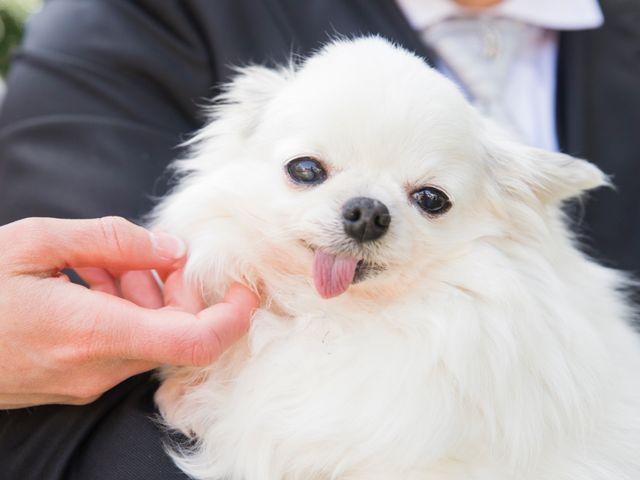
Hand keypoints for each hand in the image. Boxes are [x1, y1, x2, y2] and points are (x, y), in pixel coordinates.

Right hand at [0, 217, 258, 408]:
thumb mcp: (34, 242)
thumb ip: (111, 241)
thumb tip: (171, 248)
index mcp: (93, 330)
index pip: (196, 341)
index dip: (234, 316)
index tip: (245, 287)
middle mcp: (98, 364)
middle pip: (177, 331)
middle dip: (175, 289)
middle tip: (138, 254)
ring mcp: (87, 379)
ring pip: (149, 334)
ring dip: (142, 294)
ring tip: (96, 261)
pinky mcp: (75, 379)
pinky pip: (122, 343)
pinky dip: (121, 308)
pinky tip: (86, 280)